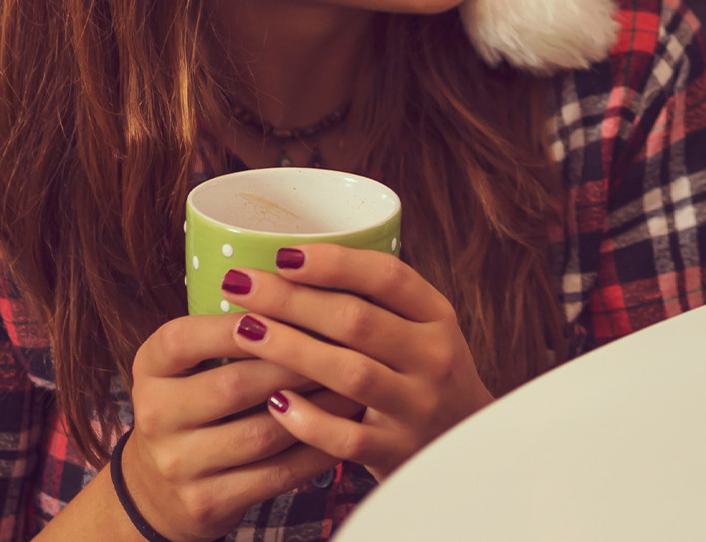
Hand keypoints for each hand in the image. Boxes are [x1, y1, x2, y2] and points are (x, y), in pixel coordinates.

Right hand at [114, 314, 342, 539]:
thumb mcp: (191, 363)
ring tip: (359, 383)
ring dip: (318, 407)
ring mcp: (178, 463)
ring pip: (262, 432)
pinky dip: (317, 449)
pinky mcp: (206, 501)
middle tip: (349, 342)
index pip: (189, 337)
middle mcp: (154, 415)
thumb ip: (233, 328)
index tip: (293, 301)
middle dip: (297, 361)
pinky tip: (347, 428)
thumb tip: (306, 278)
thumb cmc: (197, 404)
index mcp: (151, 367)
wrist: (161, 488)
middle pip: (235, 384)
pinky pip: (276, 473)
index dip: (241, 322)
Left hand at [221, 245, 496, 479]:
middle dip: (292, 299)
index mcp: (437, 317)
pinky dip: (308, 420)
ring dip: (292, 350)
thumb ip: (376, 302)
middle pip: (358, 321)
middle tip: (240, 285)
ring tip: (244, 331)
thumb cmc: (422, 374)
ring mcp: (417, 406)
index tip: (283, 255)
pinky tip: (274, 404)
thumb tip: (292, 263)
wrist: (465, 444)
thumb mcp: (421, 330)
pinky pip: (345, 437)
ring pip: (350, 373)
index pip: (389, 277)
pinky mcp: (396, 450)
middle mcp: (433, 357)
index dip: (335, 263)